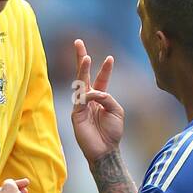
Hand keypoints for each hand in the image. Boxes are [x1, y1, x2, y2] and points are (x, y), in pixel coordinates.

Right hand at [70, 38, 124, 162]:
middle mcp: (89, 99)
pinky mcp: (76, 114)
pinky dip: (89, 95)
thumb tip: (95, 93)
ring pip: (80, 83)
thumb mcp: (116, 111)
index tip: (110, 57)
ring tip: (85, 56)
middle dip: (81, 58)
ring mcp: (81, 106)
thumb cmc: (112, 133)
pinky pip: (82, 99)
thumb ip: (108, 98)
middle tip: (78, 42)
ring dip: (83, 69)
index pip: (101, 79)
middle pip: (83, 75)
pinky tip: (96, 95)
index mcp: (101, 98)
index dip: (105, 68)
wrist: (105, 150)